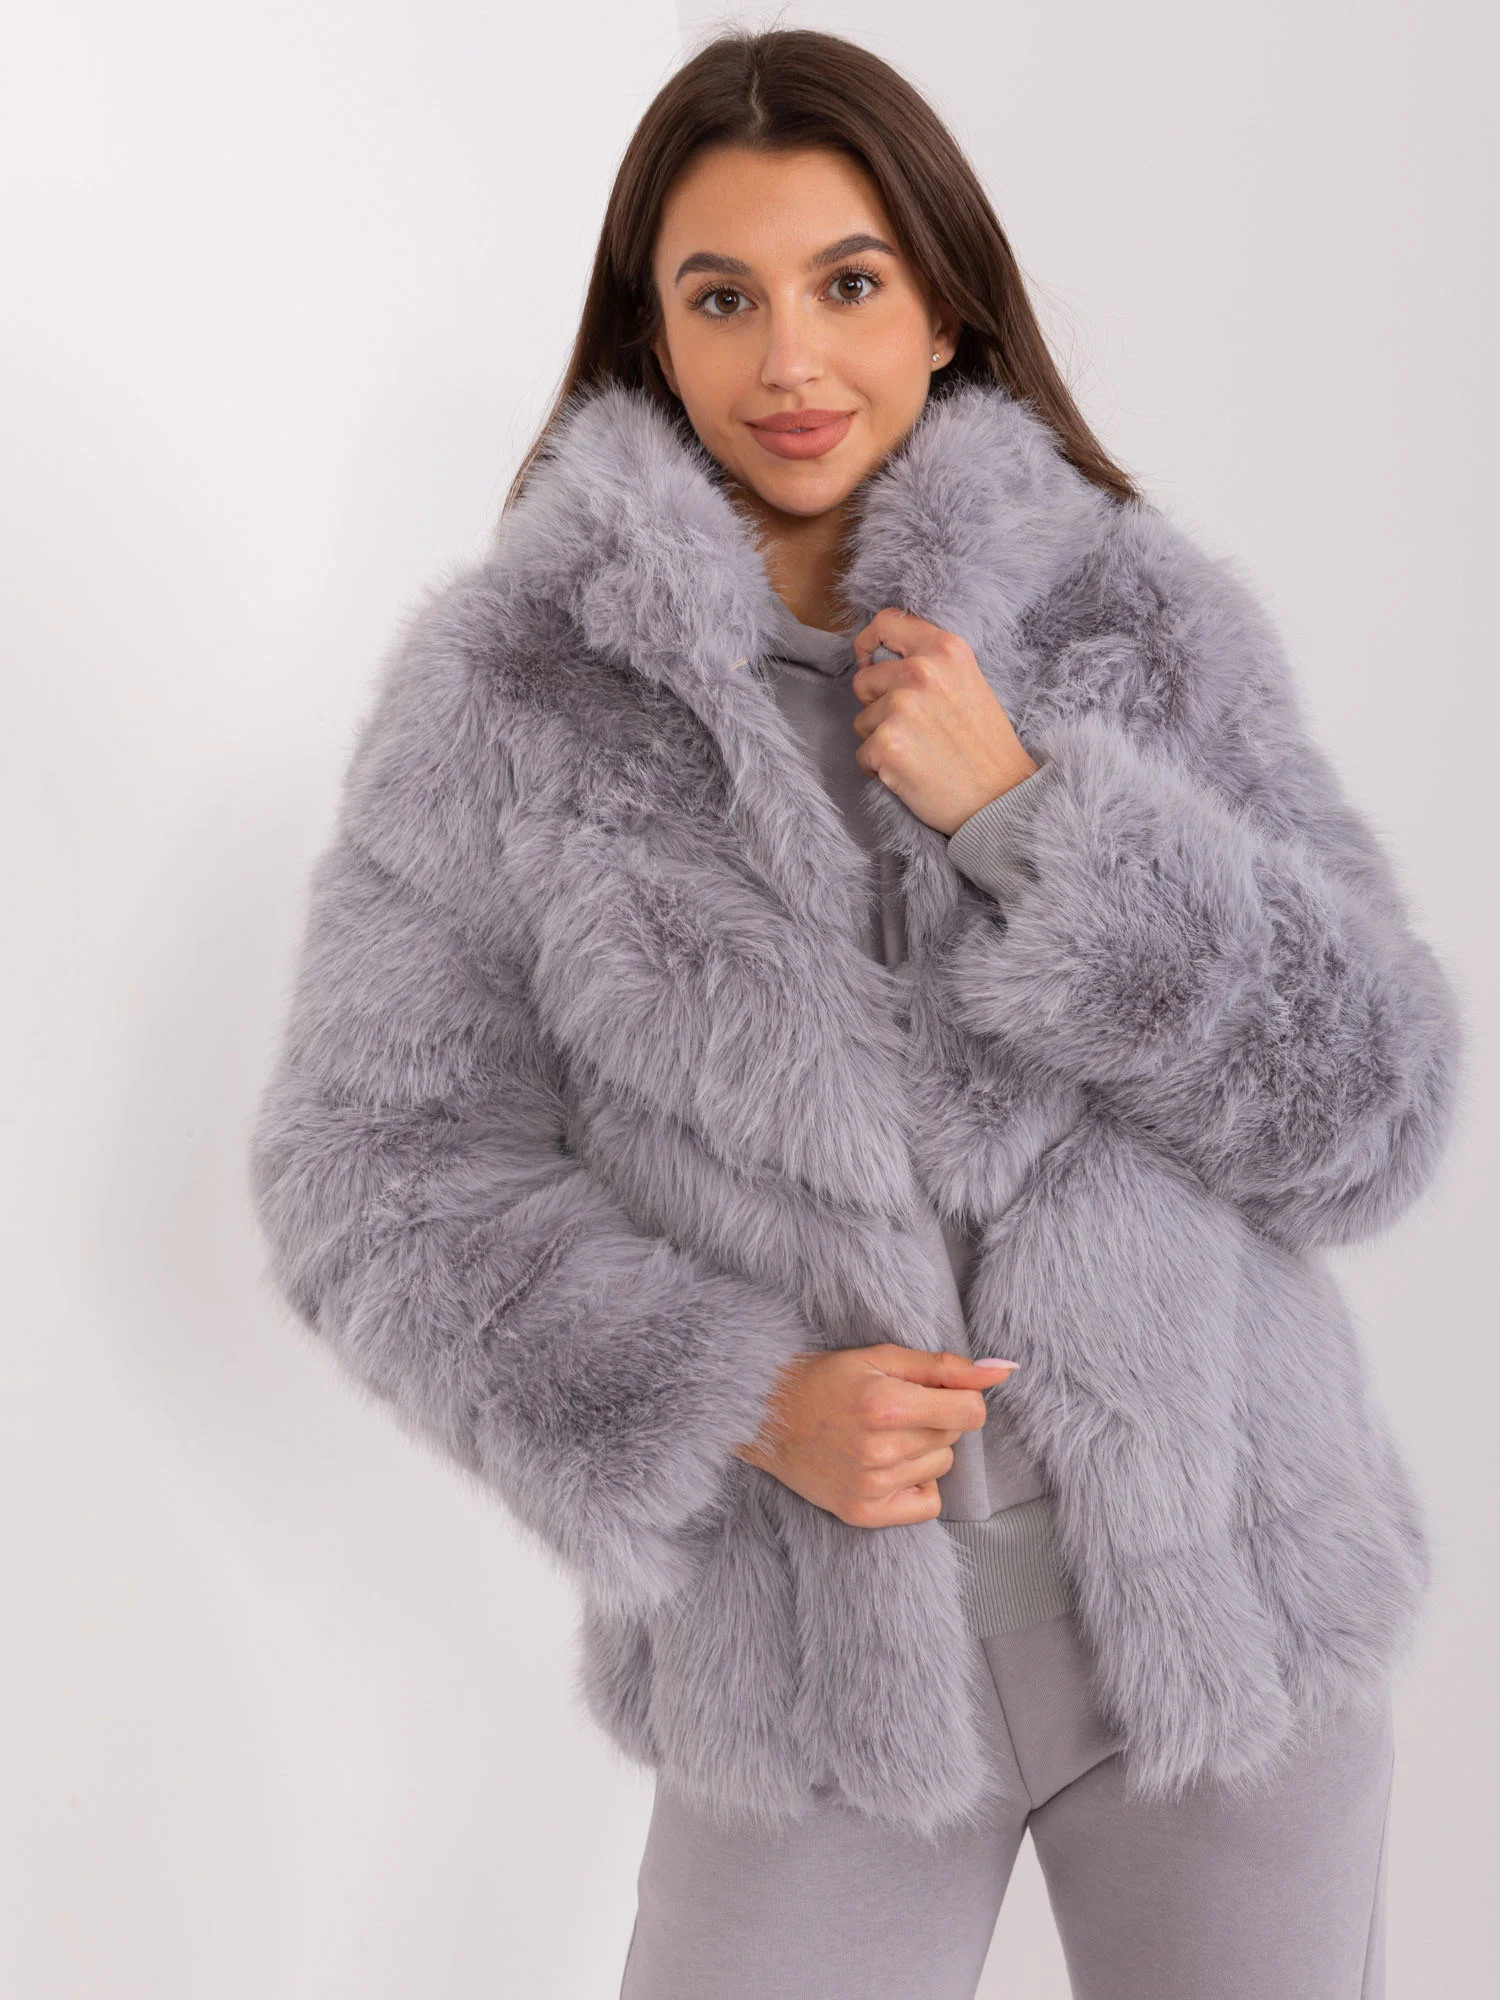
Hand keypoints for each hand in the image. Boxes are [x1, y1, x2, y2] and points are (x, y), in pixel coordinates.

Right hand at [732, 1343, 1018, 1526]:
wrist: (767, 1416)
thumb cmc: (826, 1379)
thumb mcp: (883, 1357)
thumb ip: (945, 1366)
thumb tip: (1003, 1371)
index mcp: (886, 1405)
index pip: (971, 1412)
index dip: (961, 1398)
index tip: (935, 1392)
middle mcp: (880, 1450)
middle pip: (954, 1437)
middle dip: (936, 1419)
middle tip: (895, 1411)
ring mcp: (870, 1486)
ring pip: (941, 1467)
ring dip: (924, 1450)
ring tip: (884, 1436)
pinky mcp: (862, 1513)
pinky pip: (927, 1505)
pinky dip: (918, 1486)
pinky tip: (889, 1467)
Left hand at [849, 606, 1038, 834]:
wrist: (1002, 797)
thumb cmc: (986, 746)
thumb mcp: (968, 683)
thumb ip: (931, 664)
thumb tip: (881, 657)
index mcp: (945, 649)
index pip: (886, 623)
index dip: (868, 643)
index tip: (867, 661)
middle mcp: (920, 671)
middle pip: (865, 680)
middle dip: (878, 706)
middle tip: (916, 730)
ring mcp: (901, 706)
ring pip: (861, 721)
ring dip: (881, 740)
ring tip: (920, 753)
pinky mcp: (886, 744)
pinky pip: (862, 755)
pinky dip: (880, 769)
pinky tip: (912, 774)